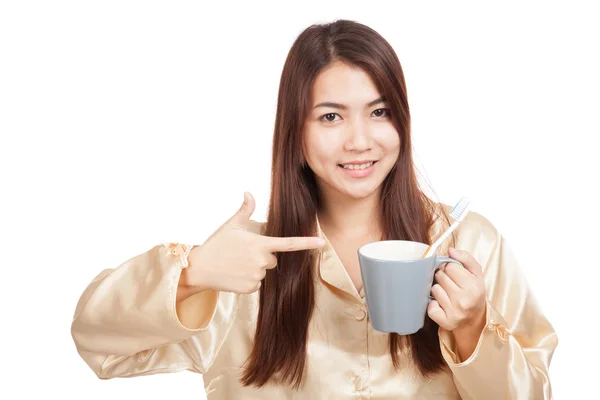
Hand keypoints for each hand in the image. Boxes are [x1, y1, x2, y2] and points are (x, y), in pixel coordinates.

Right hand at [182, 192, 325, 294]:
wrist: (199, 268)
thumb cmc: (216, 244)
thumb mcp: (231, 226)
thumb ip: (245, 210)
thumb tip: (248, 193)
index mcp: (260, 244)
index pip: (288, 243)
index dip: (306, 243)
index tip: (321, 243)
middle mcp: (261, 261)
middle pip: (272, 259)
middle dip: (261, 255)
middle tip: (241, 253)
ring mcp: (256, 276)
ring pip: (264, 271)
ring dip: (254, 268)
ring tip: (235, 264)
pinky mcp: (250, 288)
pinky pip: (257, 283)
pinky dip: (248, 279)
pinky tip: (235, 274)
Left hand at [427, 248, 486, 334]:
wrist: (475, 318)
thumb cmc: (473, 292)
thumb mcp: (476, 273)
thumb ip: (465, 258)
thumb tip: (450, 250)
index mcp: (474, 287)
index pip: (450, 266)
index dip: (450, 268)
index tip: (455, 275)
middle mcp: (465, 300)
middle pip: (440, 276)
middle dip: (443, 278)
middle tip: (451, 285)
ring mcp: (455, 312)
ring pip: (434, 289)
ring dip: (438, 290)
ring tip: (448, 295)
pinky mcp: (446, 322)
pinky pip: (430, 307)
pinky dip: (433, 305)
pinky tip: (442, 305)